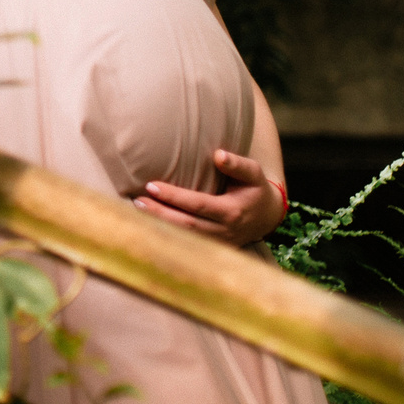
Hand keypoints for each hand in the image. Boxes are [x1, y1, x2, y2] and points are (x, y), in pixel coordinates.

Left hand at [135, 149, 287, 247]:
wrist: (266, 216)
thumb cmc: (255, 188)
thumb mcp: (253, 173)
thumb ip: (237, 164)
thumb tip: (218, 155)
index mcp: (232, 212)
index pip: (198, 205)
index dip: (173, 197)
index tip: (151, 185)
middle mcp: (224, 231)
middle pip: (186, 225)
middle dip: (160, 213)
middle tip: (137, 200)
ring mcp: (218, 243)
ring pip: (184, 238)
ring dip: (160, 225)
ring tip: (137, 210)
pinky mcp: (212, 248)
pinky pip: (187, 244)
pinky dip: (167, 235)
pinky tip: (148, 224)